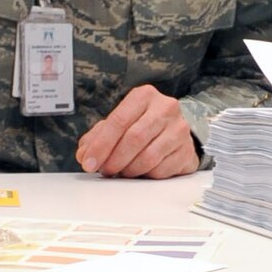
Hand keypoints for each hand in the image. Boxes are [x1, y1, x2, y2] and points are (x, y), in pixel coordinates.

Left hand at [77, 84, 200, 177]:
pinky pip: (161, 170)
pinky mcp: (187, 150)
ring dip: (129, 170)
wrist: (174, 131)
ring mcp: (179, 129)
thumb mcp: (118, 124)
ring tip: (123, 171)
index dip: (101, 145)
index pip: (118, 121)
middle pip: (134, 139)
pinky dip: (146, 175)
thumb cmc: (143, 125)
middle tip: (105, 170)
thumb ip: (97, 137)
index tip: (89, 162)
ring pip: (148, 157)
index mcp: (144, 96)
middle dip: (114, 160)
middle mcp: (165, 108)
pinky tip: (142, 171)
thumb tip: (84, 155)